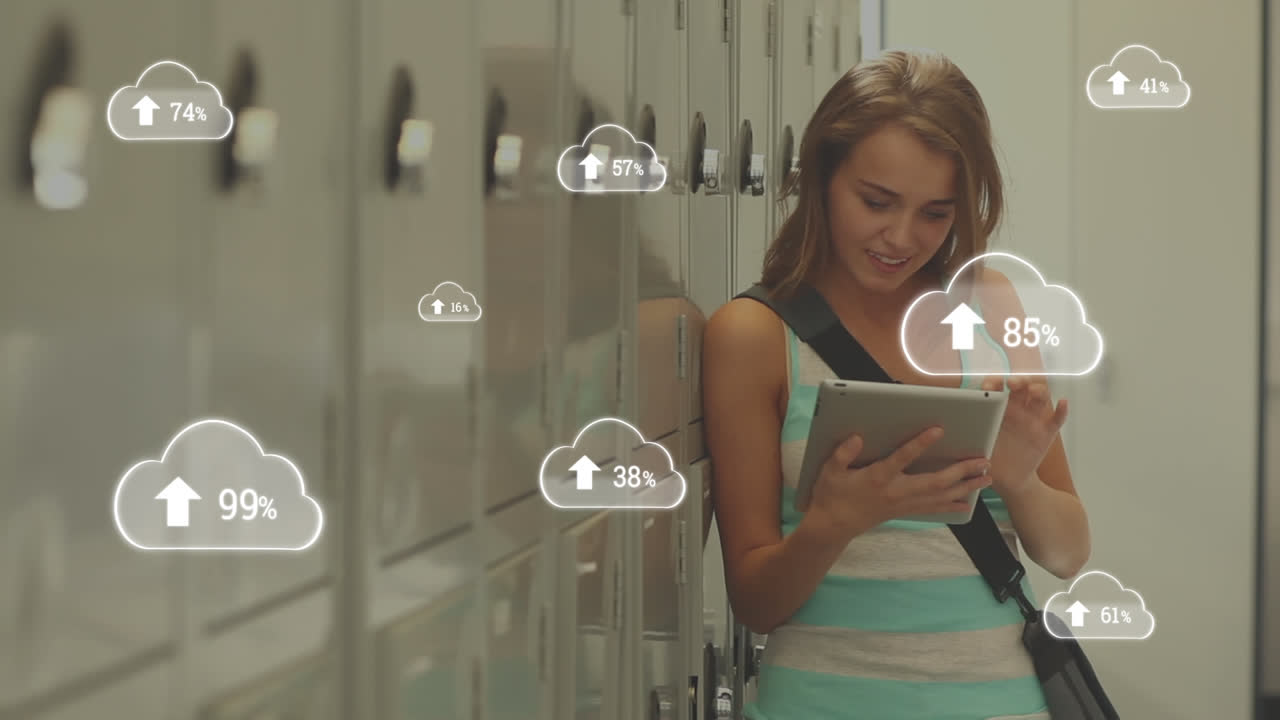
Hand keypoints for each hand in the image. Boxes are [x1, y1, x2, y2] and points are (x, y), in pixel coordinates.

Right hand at [804, 428, 991, 538]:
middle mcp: (896, 491)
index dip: (920, 444)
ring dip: (965, 487)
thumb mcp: (830, 471)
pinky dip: (952, 504)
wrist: (833, 526)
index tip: (939, 430)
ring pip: (940, 496)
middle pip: (934, 482)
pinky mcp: (905, 511)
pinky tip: (968, 502)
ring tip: (986, 478)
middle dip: (961, 472)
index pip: (902, 458)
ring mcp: (903, 504)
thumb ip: (842, 454)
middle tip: (983, 461)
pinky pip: (933, 508)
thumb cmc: (831, 495)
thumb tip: (856, 437)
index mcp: (878, 477)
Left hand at [981, 375, 1068, 495]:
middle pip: (1022, 387)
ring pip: (1040, 397)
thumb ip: (972, 436)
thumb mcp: (978, 446)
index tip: (990, 385)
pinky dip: (1062, 410)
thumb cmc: (991, 460)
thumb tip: (959, 429)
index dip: (994, 383)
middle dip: (1018, 381)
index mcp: (997, 410)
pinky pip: (1057, 419)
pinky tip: (1062, 402)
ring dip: (1038, 390)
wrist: (1010, 481)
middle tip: (1012, 384)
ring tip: (1033, 392)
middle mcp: (1016, 411)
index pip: (997, 389)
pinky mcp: (1046, 433)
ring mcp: (1033, 420)